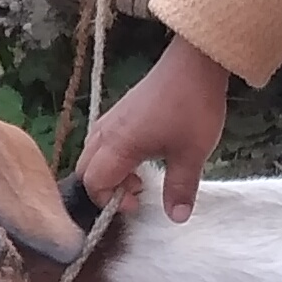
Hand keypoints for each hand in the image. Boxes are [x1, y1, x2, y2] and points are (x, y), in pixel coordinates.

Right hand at [75, 39, 234, 220]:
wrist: (196, 63)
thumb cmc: (192, 108)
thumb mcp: (192, 154)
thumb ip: (180, 188)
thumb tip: (176, 218)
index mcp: (118, 145)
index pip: (93, 182)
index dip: (108, 201)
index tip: (138, 203)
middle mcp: (107, 132)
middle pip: (85, 169)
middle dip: (104, 188)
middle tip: (136, 192)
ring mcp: (112, 117)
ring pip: (92, 153)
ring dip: (108, 171)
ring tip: (140, 175)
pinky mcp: (121, 109)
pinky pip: (102, 139)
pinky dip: (112, 155)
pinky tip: (141, 154)